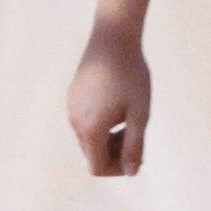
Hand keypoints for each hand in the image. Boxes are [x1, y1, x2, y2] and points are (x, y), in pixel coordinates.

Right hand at [66, 28, 153, 178]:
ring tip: (128, 116)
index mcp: (90, 129)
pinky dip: (100, 122)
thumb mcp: (139, 114)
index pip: (97, 167)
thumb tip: (130, 173)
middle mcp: (75, 121)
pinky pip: (84, 120)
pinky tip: (116, 102)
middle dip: (114, 153)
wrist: (113, 38)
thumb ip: (135, 146)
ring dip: (108, 137)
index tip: (136, 153)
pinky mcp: (72, 95)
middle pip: (92, 154)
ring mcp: (71, 107)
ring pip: (89, 137)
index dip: (117, 169)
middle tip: (136, 133)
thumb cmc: (131, 75)